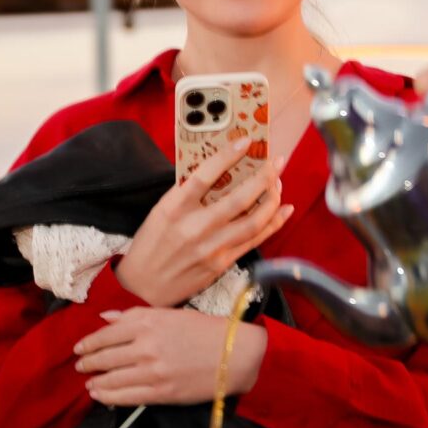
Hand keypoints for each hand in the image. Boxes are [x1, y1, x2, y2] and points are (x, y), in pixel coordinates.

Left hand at [74, 307, 266, 406]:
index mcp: (147, 322)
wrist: (236, 355)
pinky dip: (109, 397)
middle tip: (79, 365)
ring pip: (112, 379)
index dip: (89, 343)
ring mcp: (152, 371)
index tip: (79, 348)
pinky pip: (127, 397)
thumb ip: (135, 316)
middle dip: (88, 362)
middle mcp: (145, 346)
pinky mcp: (160, 392)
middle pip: (105, 357)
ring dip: (96, 381)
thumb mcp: (171, 314)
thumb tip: (105, 318)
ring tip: (88, 383)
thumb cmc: (206, 330)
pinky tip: (100, 395)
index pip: (106, 334)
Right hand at [115, 140, 292, 307]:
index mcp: (174, 208)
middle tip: (277, 162)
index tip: (246, 141)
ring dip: (272, 200)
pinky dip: (273, 223)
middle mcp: (194, 228)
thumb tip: (218, 169)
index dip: (228, 156)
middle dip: (264, 177)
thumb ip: (185, 192)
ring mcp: (210, 248)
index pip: (204, 175)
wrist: (142, 286)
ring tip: (279, 184)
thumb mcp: (160, 211)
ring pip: (253, 222)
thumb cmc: (151, 243)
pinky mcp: (221, 264)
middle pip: (238, 199)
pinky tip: (284, 210)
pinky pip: (254, 240)